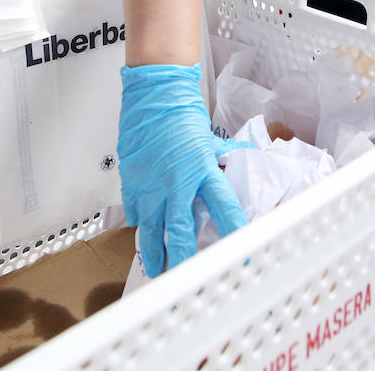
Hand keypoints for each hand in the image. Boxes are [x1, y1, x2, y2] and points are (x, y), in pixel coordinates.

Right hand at [118, 63, 248, 276]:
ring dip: (156, 253)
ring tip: (158, 271)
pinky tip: (142, 233)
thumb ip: (221, 158)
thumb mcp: (209, 139)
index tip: (243, 252)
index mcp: (202, 171)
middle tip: (189, 277)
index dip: (234, 233)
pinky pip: (134, 212)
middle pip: (181, 232)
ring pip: (153, 230)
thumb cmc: (181, 116)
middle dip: (184, 259)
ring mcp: (151, 186)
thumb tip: (240, 161)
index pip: (225, 209)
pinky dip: (139, 224)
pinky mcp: (131, 183)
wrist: (152, 97)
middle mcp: (177, 183)